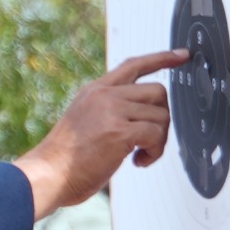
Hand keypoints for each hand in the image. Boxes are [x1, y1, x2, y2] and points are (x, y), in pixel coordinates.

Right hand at [15, 50, 187, 217]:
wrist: (48, 174)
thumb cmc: (64, 158)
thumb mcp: (85, 121)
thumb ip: (109, 110)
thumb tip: (142, 117)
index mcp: (95, 90)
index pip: (134, 65)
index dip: (161, 58)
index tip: (182, 55)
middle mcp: (104, 95)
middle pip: (157, 92)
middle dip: (161, 118)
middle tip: (148, 140)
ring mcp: (111, 111)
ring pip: (161, 115)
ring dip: (158, 140)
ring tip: (138, 155)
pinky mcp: (119, 131)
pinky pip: (156, 135)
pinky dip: (154, 152)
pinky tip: (137, 162)